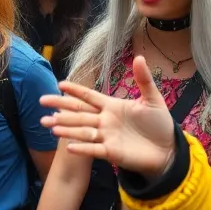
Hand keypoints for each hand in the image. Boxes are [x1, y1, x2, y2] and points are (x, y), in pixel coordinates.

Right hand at [40, 55, 177, 175]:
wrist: (168, 150)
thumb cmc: (160, 124)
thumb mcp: (152, 99)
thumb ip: (143, 80)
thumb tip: (139, 57)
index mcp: (112, 106)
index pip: (89, 96)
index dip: (76, 90)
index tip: (60, 84)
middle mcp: (105, 120)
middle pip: (79, 112)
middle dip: (61, 107)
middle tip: (42, 102)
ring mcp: (106, 136)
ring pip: (82, 130)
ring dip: (66, 128)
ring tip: (49, 125)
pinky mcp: (111, 153)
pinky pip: (93, 149)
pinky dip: (81, 148)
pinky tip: (68, 146)